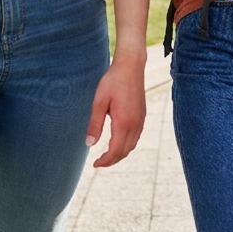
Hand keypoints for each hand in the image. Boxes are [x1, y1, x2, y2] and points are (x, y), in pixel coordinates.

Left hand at [85, 52, 146, 167]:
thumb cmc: (112, 81)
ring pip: (132, 145)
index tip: (95, 165)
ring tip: (107, 155)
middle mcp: (135, 124)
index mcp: (123, 122)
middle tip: (99, 163)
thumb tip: (89, 144)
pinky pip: (136, 137)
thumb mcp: (99, 102)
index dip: (105, 161)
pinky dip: (127, 145)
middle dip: (112, 160)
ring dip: (120, 153)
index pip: (115, 151)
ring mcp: (141, 120)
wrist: (131, 66)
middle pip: (125, 151)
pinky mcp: (142, 115)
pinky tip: (118, 141)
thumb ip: (95, 124)